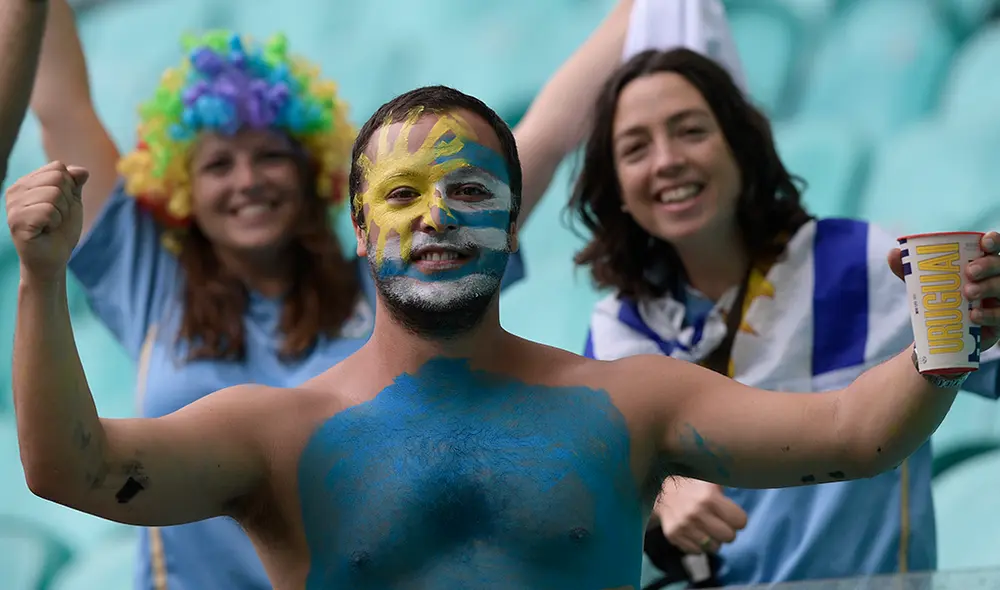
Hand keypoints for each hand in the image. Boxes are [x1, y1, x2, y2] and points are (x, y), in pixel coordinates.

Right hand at [6, 161, 88, 281]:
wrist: (54, 258)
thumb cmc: (61, 230)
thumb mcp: (72, 202)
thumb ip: (75, 184)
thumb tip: (82, 170)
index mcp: (26, 182)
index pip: (58, 167)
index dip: (68, 188)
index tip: (60, 205)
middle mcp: (15, 190)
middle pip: (57, 178)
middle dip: (66, 201)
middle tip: (56, 217)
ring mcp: (13, 206)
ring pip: (54, 193)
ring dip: (61, 213)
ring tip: (51, 224)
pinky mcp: (17, 221)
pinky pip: (48, 210)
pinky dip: (55, 222)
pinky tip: (45, 230)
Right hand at [652, 477, 746, 554]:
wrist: (659, 488)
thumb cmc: (693, 484)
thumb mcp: (711, 480)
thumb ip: (729, 485)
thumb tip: (755, 478)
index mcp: (709, 497)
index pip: (741, 522)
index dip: (737, 518)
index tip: (730, 514)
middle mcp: (696, 512)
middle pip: (729, 537)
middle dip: (727, 530)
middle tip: (719, 521)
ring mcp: (683, 525)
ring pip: (714, 548)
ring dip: (713, 539)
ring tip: (705, 526)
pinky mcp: (673, 535)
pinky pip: (697, 551)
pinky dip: (698, 544)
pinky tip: (693, 530)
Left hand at [888, 231, 999, 349]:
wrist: (940, 335)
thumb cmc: (938, 300)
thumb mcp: (923, 284)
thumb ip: (909, 270)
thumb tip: (893, 253)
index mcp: (980, 264)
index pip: (994, 247)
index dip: (994, 241)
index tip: (985, 242)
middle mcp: (995, 278)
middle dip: (989, 265)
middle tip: (969, 273)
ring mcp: (999, 300)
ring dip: (988, 287)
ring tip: (967, 293)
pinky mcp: (999, 321)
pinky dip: (990, 314)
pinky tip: (974, 316)